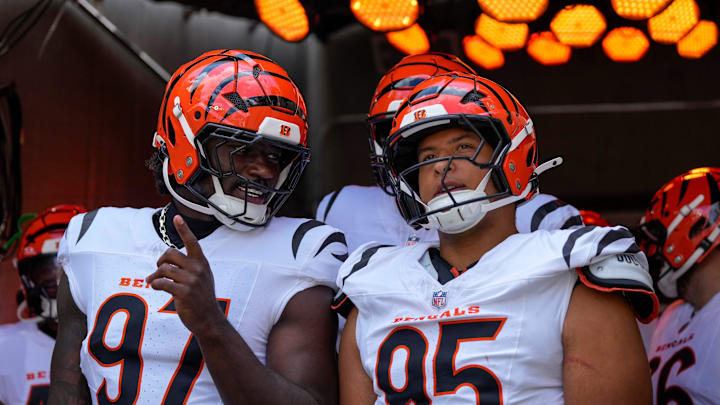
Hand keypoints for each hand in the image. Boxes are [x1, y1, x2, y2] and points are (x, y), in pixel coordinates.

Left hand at [146, 215, 224, 332]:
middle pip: (171, 253)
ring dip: (154, 275)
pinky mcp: (184, 292)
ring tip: (152, 281)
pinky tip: (156, 287)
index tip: (177, 218)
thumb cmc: (201, 298)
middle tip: (158, 269)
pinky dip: (155, 284)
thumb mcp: (202, 277)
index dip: (184, 229)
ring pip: (164, 269)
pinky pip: (162, 283)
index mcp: (202, 263)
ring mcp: (192, 280)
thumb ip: (190, 266)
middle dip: (160, 261)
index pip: (192, 242)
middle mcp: (198, 269)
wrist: (208, 319)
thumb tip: (168, 261)